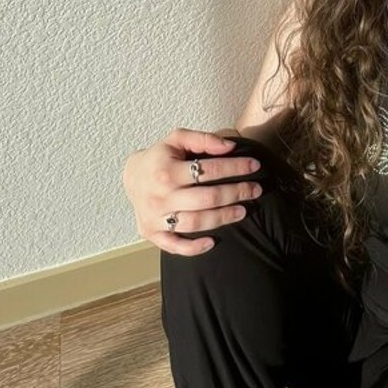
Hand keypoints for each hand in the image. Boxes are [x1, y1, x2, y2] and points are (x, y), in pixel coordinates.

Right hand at [122, 127, 265, 254]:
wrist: (132, 176)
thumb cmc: (160, 157)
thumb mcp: (177, 139)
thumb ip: (203, 139)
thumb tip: (230, 147)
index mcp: (166, 171)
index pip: (208, 170)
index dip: (235, 168)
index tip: (255, 166)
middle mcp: (160, 196)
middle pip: (206, 199)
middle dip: (236, 193)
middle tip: (255, 190)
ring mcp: (155, 217)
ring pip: (195, 223)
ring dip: (222, 218)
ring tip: (242, 211)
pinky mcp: (151, 233)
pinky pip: (174, 246)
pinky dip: (193, 248)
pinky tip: (213, 242)